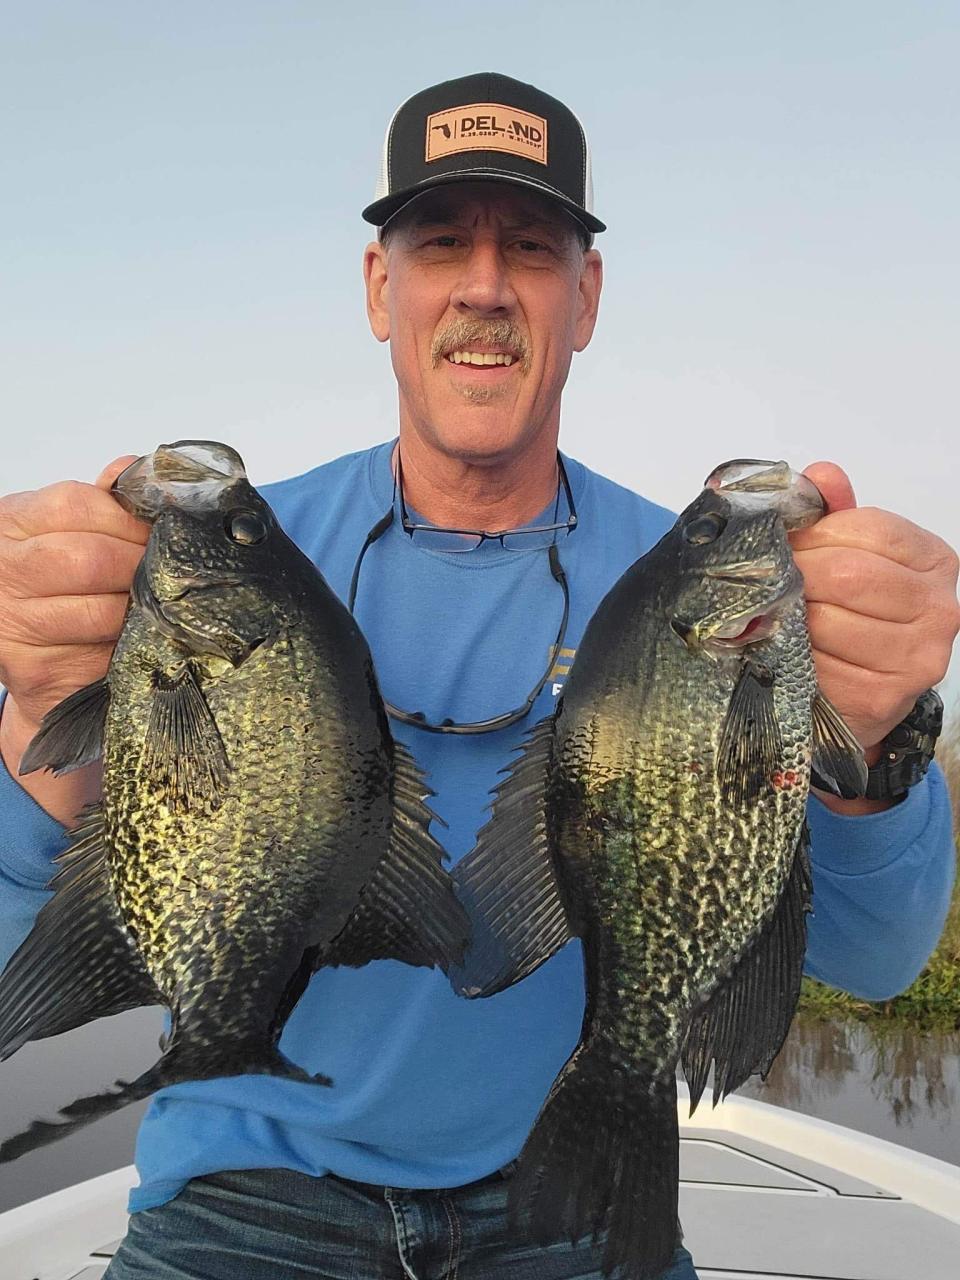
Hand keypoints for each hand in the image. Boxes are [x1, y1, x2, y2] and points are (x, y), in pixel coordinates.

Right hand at [0, 456, 146, 743]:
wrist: (30, 654)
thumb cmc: (53, 583)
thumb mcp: (65, 531)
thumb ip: (103, 503)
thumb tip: (139, 470)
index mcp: (11, 523)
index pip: (76, 504)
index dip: (130, 520)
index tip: (160, 531)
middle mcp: (4, 571)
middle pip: (92, 559)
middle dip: (142, 565)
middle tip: (169, 573)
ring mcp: (14, 623)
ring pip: (103, 612)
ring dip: (143, 610)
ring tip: (157, 606)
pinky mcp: (35, 670)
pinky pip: (104, 657)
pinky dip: (134, 648)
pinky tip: (140, 640)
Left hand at [789, 463, 959, 764]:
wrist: (860, 690)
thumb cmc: (852, 611)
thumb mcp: (848, 555)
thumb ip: (835, 516)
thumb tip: (821, 475)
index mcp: (934, 561)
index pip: (869, 529)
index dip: (816, 535)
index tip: (792, 545)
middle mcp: (938, 608)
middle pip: (847, 574)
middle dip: (796, 575)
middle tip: (770, 583)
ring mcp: (915, 657)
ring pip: (826, 621)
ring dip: (788, 617)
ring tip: (776, 616)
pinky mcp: (881, 698)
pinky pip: (816, 666)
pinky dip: (788, 656)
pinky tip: (784, 651)